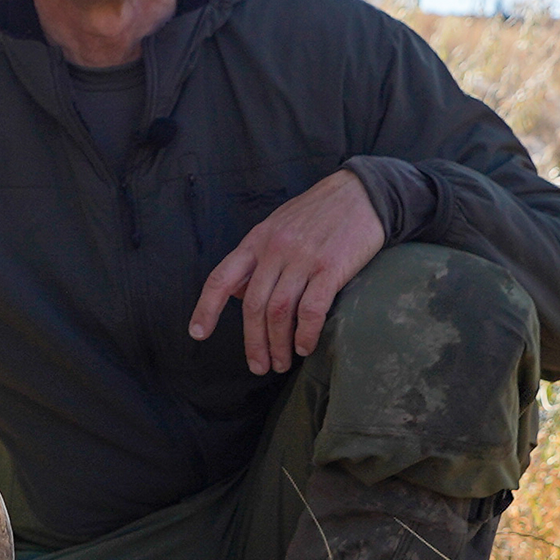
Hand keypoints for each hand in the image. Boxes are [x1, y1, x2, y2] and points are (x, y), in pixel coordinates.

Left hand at [189, 168, 386, 375]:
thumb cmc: (319, 213)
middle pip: (254, 305)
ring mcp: (303, 258)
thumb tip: (238, 293)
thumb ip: (257, 257)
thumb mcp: (278, 226)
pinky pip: (311, 309)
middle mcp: (275, 249)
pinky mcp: (331, 267)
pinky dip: (305, 333)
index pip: (222, 277)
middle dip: (253, 342)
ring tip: (283, 363)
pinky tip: (305, 346)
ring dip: (279, 344)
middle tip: (260, 366)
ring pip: (279, 311)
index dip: (207, 308)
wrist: (361, 193)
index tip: (198, 333)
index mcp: (257, 240)